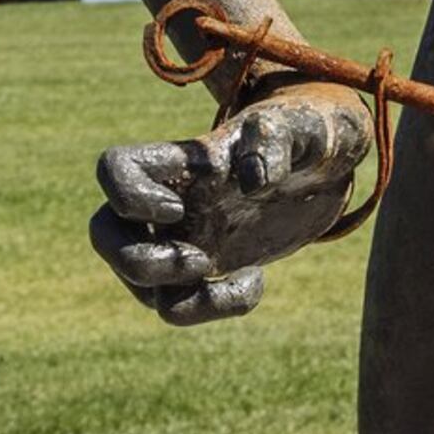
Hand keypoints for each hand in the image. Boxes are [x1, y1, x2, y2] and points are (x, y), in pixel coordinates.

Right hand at [92, 83, 371, 325]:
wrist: (328, 163)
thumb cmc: (308, 130)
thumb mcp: (302, 127)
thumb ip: (276, 140)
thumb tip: (251, 179)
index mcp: (185, 160)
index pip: (115, 168)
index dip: (126, 197)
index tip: (179, 208)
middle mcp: (173, 201)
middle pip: (105, 235)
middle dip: (136, 263)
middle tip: (201, 260)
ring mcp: (186, 236)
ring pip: (141, 285)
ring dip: (183, 299)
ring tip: (245, 274)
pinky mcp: (210, 266)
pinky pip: (183, 305)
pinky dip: (216, 306)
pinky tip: (256, 281)